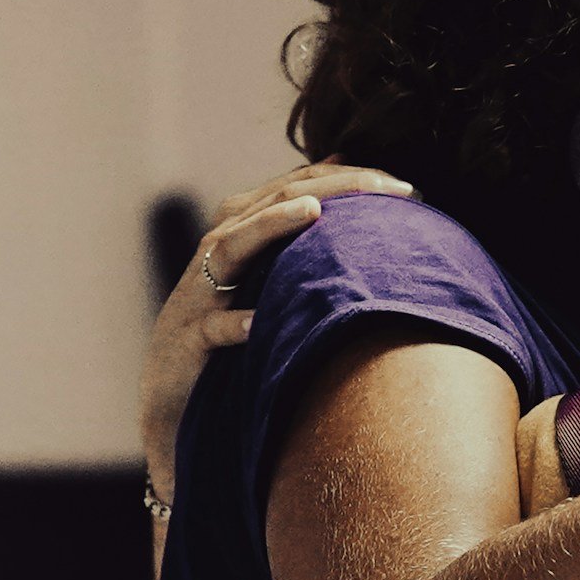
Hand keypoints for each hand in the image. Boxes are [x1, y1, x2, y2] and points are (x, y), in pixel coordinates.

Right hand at [139, 160, 414, 493]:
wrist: (176, 406)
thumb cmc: (234, 339)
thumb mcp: (269, 283)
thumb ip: (298, 237)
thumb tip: (341, 173)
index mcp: (241, 235)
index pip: (293, 188)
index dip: (344, 177)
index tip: (402, 185)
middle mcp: (215, 255)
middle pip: (267, 204)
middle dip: (327, 188)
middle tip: (384, 186)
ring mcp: (196, 298)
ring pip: (228, 248)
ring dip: (270, 226)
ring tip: (313, 210)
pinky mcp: (186, 343)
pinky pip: (209, 329)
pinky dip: (233, 323)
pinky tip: (258, 323)